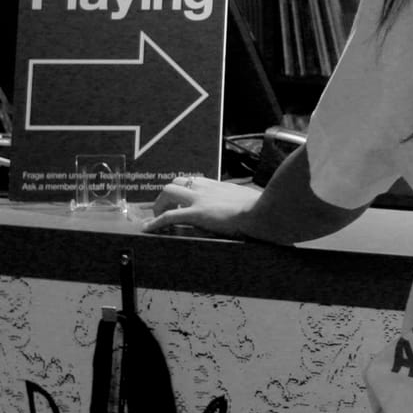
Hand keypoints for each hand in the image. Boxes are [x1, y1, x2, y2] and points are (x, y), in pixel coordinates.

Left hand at [145, 174, 259, 237]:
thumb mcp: (250, 201)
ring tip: (156, 219)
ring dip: (159, 205)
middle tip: (165, 210)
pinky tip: (147, 229)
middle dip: (166, 196)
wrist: (265, 212)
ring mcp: (200, 199)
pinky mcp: (196, 213)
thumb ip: (242, 202)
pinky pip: (168, 216)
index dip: (184, 192)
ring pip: (168, 192)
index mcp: (219, 186)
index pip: (194, 182)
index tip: (181, 202)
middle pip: (177, 182)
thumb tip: (250, 209)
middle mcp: (207, 188)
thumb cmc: (264, 208)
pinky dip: (155, 223)